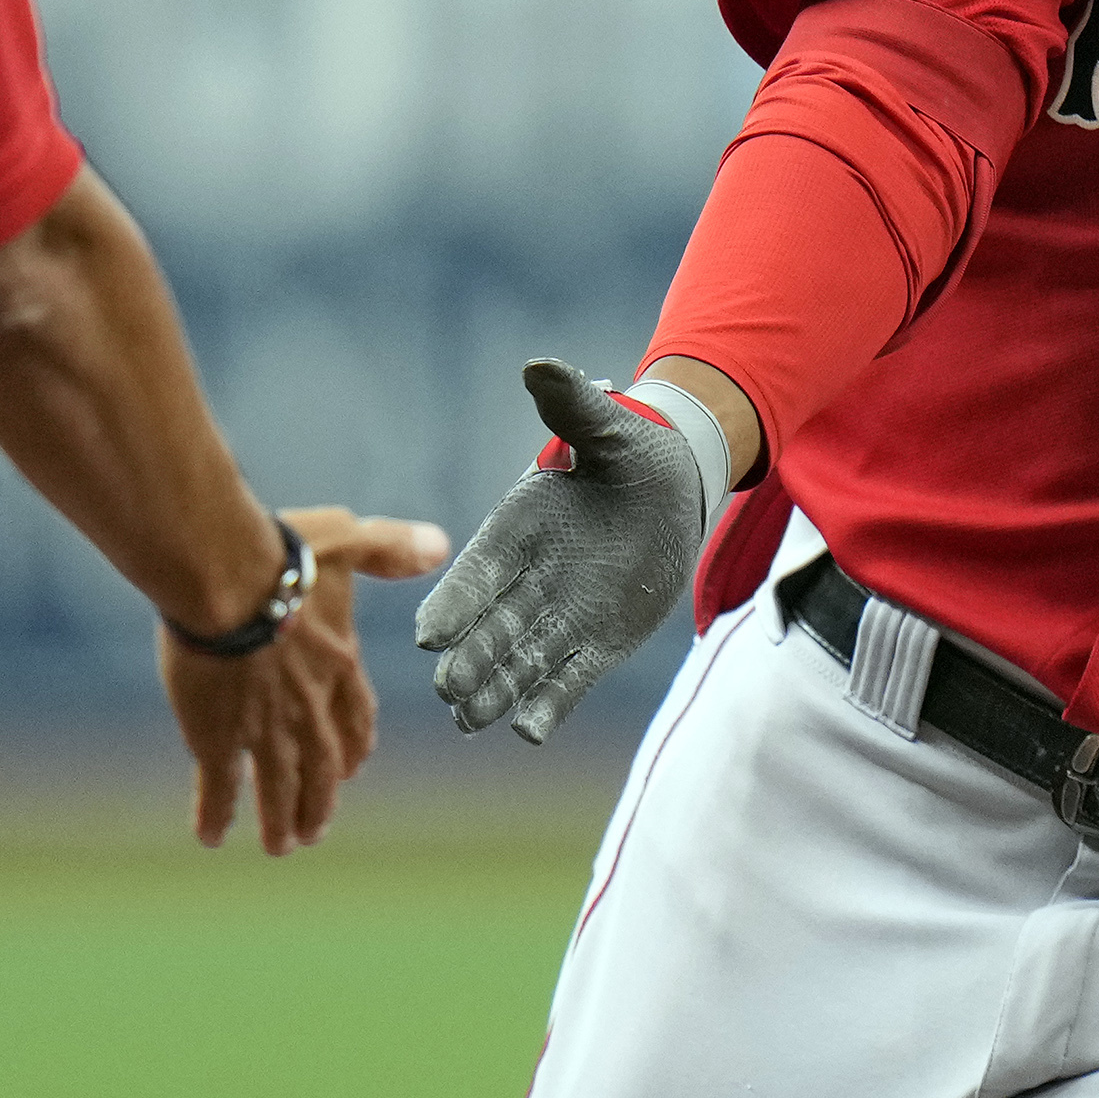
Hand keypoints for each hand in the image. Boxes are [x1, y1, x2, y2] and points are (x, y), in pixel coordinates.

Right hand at [160, 506, 450, 854]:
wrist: (225, 578)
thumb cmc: (284, 555)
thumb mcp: (347, 539)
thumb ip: (390, 548)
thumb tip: (440, 545)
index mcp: (338, 664)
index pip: (354, 719)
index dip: (352, 747)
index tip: (351, 769)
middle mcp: (308, 707)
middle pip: (321, 765)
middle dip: (318, 800)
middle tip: (314, 829)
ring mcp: (264, 728)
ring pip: (277, 787)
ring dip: (280, 820)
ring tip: (280, 846)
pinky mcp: (218, 738)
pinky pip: (219, 787)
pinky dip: (217, 814)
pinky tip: (211, 837)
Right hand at [416, 358, 719, 745]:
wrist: (669, 490)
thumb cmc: (631, 452)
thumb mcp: (609, 427)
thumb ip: (573, 407)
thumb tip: (540, 366)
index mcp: (517, 530)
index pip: (477, 573)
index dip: (454, 602)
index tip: (429, 633)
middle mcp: (529, 581)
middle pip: (491, 627)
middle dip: (470, 657)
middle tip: (450, 688)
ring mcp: (560, 617)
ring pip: (520, 661)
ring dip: (497, 689)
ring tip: (472, 719)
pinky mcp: (595, 644)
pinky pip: (568, 680)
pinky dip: (549, 704)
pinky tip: (530, 731)